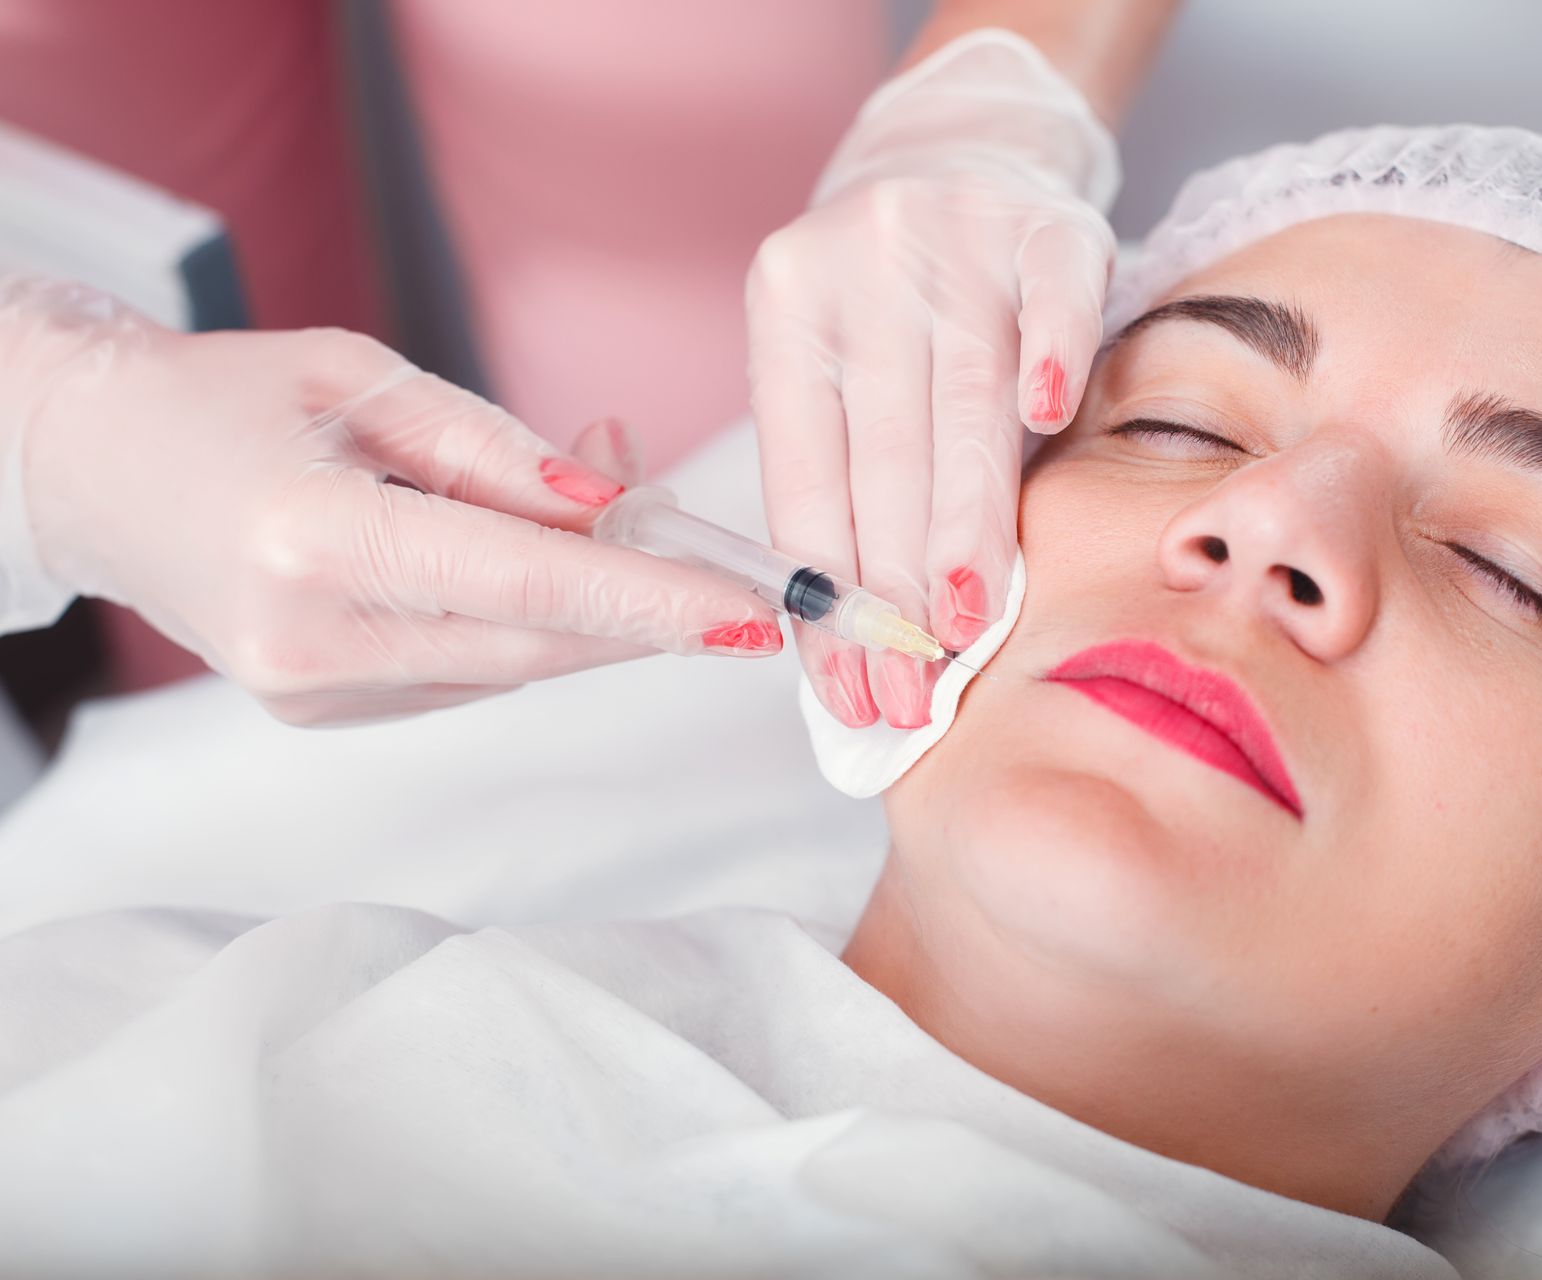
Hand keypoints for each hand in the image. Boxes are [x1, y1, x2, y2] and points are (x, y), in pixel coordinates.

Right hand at [8, 280, 782, 724]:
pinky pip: (469, 673)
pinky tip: (529, 561)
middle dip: (648, 612)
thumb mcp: (362, 376)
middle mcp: (310, 640)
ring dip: (591, 606)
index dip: (653, 601)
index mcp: (315, 541)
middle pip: (538, 643)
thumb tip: (615, 498)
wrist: (91, 470)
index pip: (527, 584)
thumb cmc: (223, 399)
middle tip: (728, 572)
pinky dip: (525, 622)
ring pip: (513, 664)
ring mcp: (310, 691)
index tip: (752, 613)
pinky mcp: (320, 710)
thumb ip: (497, 449)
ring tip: (612, 515)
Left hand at [747, 30, 1117, 727]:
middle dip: (893, 592)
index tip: (846, 690)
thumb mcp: (840, 363)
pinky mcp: (1044, 222)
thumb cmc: (896, 298)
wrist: (963, 146)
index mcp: (788, 314)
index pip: (805, 482)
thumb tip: (862, 643)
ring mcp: (952, 239)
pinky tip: (1050, 420)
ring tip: (962, 625)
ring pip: (962, 405)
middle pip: (882, 458)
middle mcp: (861, 271)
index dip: (824, 596)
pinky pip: (1053, 295)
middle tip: (906, 693)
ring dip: (965, 524)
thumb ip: (851, 476)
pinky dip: (1051, 354)